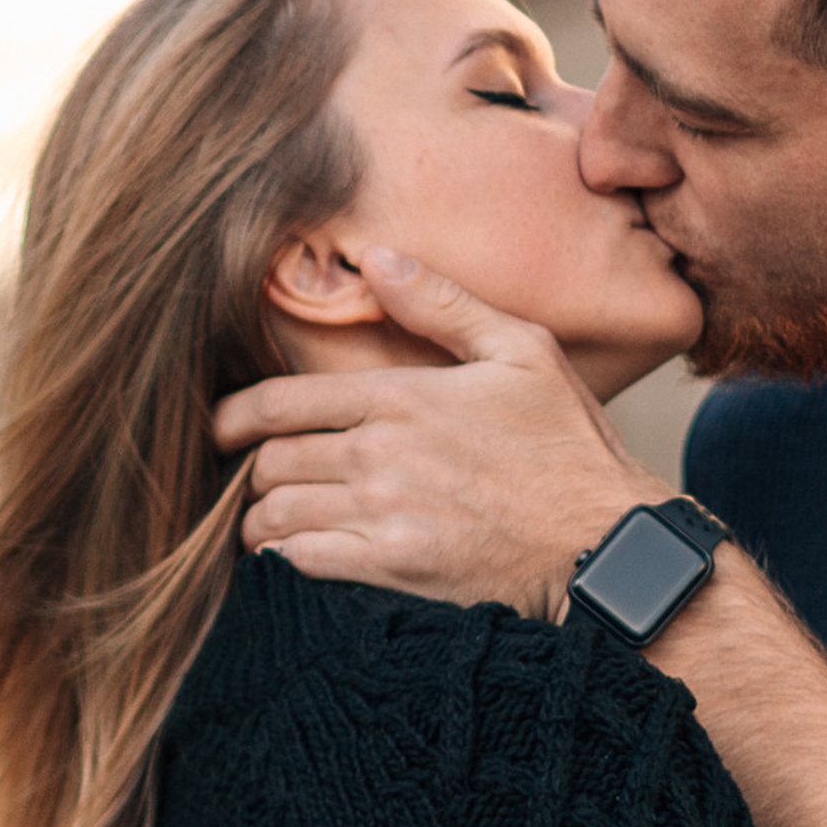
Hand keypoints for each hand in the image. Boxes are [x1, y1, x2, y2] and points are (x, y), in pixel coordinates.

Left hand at [214, 252, 655, 614]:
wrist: (606, 544)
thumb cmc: (568, 449)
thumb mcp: (522, 352)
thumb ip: (443, 304)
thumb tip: (378, 256)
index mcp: (403, 396)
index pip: (284, 402)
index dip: (235, 415)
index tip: (220, 428)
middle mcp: (381, 453)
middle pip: (270, 460)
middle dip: (252, 469)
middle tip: (256, 479)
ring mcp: (383, 514)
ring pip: (274, 514)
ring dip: (259, 519)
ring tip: (266, 523)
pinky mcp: (392, 570)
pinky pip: (298, 563)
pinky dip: (279, 560)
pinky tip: (288, 559)